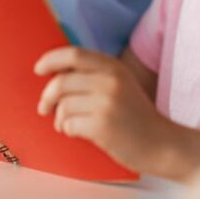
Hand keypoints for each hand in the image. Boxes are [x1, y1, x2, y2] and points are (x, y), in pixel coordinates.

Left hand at [35, 47, 169, 171]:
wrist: (161, 143)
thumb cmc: (134, 116)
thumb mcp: (119, 84)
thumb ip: (93, 74)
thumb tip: (54, 73)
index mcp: (113, 67)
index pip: (73, 54)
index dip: (51, 60)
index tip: (38, 69)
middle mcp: (110, 80)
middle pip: (61, 82)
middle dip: (46, 96)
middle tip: (43, 108)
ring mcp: (107, 102)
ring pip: (63, 106)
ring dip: (59, 118)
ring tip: (67, 125)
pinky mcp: (103, 125)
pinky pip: (69, 124)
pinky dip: (67, 130)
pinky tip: (77, 133)